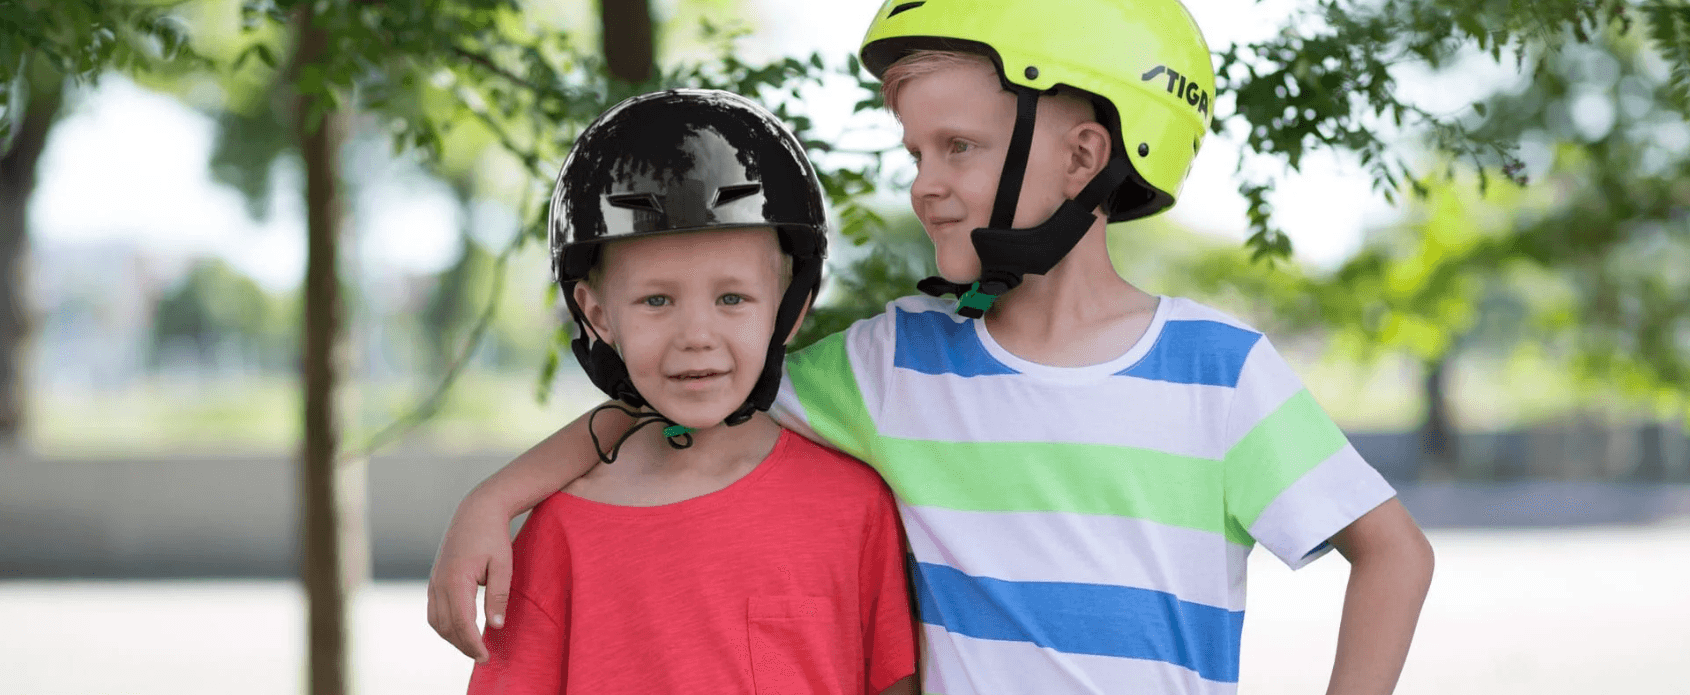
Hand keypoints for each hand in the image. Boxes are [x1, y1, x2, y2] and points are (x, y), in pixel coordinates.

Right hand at [426, 500, 513, 661]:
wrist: (476, 511)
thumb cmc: (493, 536)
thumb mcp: (504, 565)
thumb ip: (499, 596)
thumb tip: (496, 626)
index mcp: (456, 580)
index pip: (463, 623)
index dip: (473, 644)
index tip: (486, 657)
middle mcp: (439, 582)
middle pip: (447, 626)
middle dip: (463, 645)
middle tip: (483, 657)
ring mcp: (434, 581)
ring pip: (436, 621)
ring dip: (452, 638)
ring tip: (472, 647)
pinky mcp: (434, 579)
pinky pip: (434, 610)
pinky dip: (445, 625)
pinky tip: (461, 629)